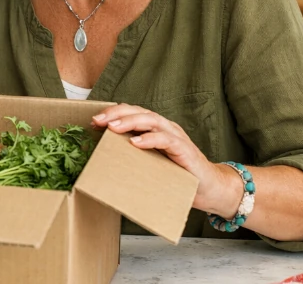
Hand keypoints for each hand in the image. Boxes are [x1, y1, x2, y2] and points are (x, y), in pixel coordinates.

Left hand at [92, 104, 242, 217]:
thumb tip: (102, 160)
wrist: (209, 189)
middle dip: (116, 114)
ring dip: (130, 122)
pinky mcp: (185, 150)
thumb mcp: (150, 164)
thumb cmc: (177, 177)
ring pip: (151, 120)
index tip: (93, 121)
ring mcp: (176, 137)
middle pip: (139, 112)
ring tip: (112, 128)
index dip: (113, 114)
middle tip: (98, 121)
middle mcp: (165, 128)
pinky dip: (150, 139)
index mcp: (155, 129)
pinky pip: (167, 139)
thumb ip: (133, 157)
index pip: (132, 113)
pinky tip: (135, 142)